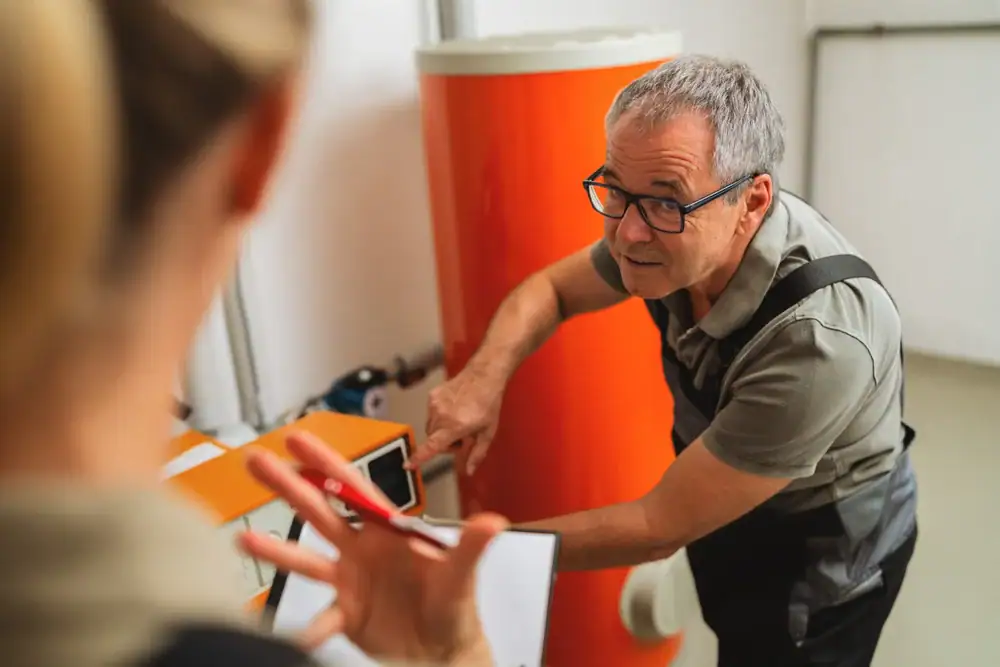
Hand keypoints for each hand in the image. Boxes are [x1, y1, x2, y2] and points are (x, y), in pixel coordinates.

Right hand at [238, 432, 505, 664]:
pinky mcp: (345, 611)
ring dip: (275, 548)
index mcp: (387, 529)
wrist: (443, 650)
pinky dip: (307, 626)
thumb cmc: (453, 605)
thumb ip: (472, 548)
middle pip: (318, 510)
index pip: (352, 486)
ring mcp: (349, 578)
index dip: (324, 461)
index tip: (297, 437)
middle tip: (255, 460)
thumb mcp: (461, 575)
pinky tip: (295, 635)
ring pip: (305, 558)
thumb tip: (494, 522)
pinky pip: (319, 616)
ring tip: (241, 539)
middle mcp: (362, 548)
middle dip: (287, 484)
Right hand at [408, 362, 505, 474]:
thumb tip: (468, 471)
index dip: (419, 457)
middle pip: (432, 439)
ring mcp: (435, 404)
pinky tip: (454, 409)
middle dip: (445, 442)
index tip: (407, 464)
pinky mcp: (432, 395)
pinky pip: (431, 413)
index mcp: (455, 426)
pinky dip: (440, 416)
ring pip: (430, 426)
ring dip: (441, 429)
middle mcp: (442, 415)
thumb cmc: (488, 403)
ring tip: (459, 420)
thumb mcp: (488, 432)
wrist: (483, 376)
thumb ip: (477, 454)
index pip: (433, 446)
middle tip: (462, 435)